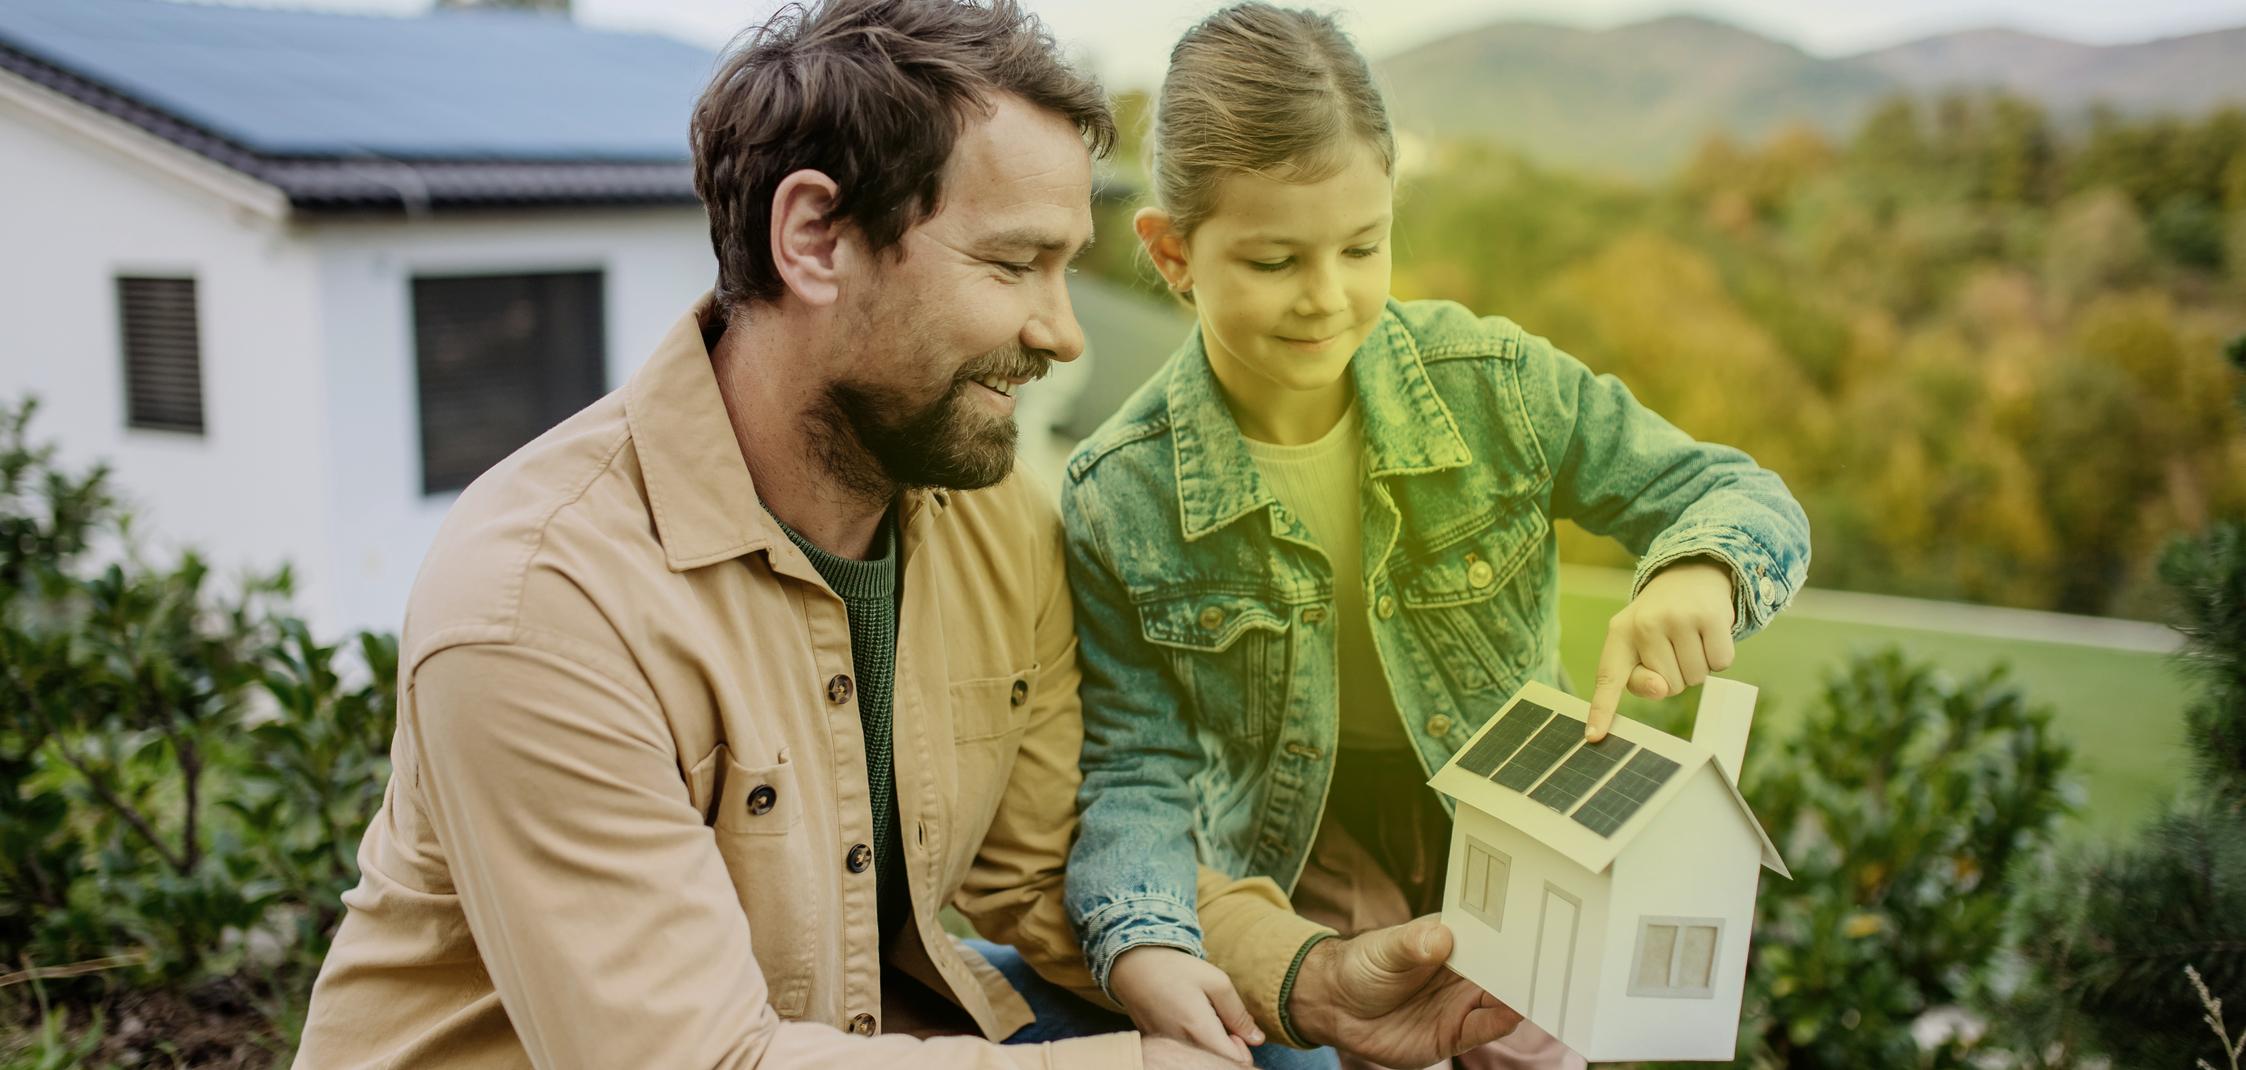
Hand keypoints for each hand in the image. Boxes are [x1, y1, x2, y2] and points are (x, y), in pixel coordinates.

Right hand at [1110, 946, 1260, 1064]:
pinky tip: (1182, 1018)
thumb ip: (1238, 1014)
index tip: (1234, 1028)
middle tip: (1218, 1019)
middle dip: (1226, 1047)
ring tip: (1199, 1016)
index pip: (1233, 1061)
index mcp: (1199, 1030)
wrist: (1132, 964)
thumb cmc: (1175, 968)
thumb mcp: (1216, 981)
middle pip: (1216, 1061)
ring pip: (1199, 1058)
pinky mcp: (1157, 1044)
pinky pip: (1182, 1052)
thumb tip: (1256, 1039)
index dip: (1242, 1049)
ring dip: (1208, 1043)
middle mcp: (1181, 1045)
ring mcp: (1167, 1047)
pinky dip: (1190, 1041)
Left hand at [1285, 917, 1521, 1065]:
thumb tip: (1440, 938)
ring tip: (1542, 987)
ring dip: (1521, 994)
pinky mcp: (1452, 1035)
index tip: (1538, 929)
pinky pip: (1484, 1029)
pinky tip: (1514, 1013)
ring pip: (1502, 1000)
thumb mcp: (1384, 948)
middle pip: (1504, 969)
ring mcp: (1461, 1004)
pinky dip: (1501, 1022)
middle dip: (1527, 965)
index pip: (1493, 937)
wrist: (1335, 1006)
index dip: (1515, 933)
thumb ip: (1413, 943)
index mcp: (1454, 942)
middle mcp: (1464, 973)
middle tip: (1553, 961)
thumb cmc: (1362, 965)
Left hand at [1587, 559, 1736, 739]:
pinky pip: (1720, 664)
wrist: (1690, 575)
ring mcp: (1677, 618)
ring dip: (1698, 666)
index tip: (1593, 737)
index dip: (1601, 710)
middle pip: (1668, 688)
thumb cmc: (1660, 622)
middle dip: (1676, 674)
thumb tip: (1661, 688)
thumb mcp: (1640, 645)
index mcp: (1619, 634)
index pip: (1608, 679)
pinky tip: (1709, 634)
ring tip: (1690, 638)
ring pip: (1695, 678)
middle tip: (1675, 645)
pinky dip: (1718, 657)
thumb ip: (1640, 678)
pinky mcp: (1710, 615)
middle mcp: (1644, 624)